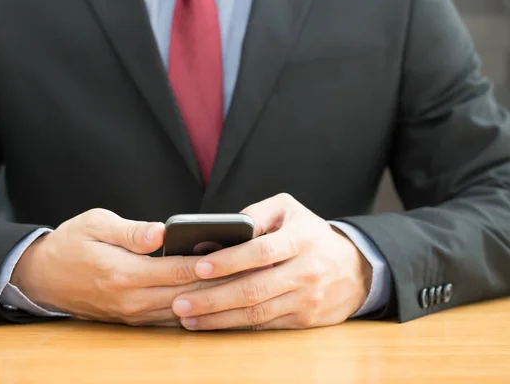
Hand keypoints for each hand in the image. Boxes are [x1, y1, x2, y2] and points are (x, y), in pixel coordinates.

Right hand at [11, 209, 226, 326]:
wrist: (42, 277)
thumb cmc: (69, 245)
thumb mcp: (94, 225)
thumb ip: (130, 231)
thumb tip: (161, 232)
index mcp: (123, 273)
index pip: (177, 270)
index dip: (208, 264)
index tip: (235, 255)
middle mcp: (131, 299)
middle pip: (186, 293)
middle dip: (220, 283)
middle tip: (250, 271)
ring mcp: (133, 313)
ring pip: (182, 310)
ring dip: (211, 299)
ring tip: (240, 284)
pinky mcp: (133, 318)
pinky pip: (170, 318)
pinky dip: (194, 309)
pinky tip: (214, 299)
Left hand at [171, 194, 372, 329]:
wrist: (355, 269)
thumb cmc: (311, 234)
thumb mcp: (289, 210)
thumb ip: (256, 214)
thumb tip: (221, 230)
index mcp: (300, 240)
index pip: (261, 252)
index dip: (229, 261)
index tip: (199, 266)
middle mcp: (305, 271)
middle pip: (254, 289)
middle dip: (213, 298)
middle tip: (180, 302)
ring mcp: (305, 299)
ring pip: (256, 312)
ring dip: (218, 318)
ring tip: (187, 317)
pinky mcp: (304, 320)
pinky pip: (265, 325)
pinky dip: (236, 326)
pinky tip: (212, 324)